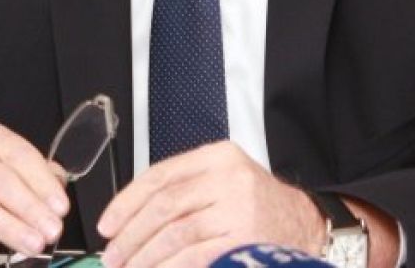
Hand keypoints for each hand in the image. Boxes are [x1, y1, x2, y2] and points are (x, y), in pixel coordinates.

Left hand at [96, 142, 325, 267]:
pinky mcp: (243, 240)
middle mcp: (228, 177)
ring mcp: (238, 209)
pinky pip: (194, 257)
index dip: (126, 202)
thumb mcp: (224, 181)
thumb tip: (128, 221)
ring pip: (175, 234)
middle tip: (112, 255)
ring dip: (145, 257)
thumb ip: (183, 191)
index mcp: (218, 156)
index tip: (108, 225)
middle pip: (164, 206)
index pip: (159, 176)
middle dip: (131, 235)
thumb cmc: (259, 206)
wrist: (307, 225)